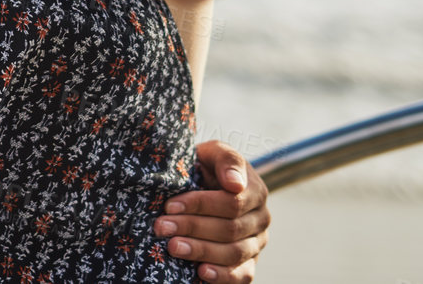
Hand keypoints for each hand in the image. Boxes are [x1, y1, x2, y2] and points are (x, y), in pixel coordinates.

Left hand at [155, 140, 269, 281]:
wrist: (204, 184)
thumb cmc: (206, 166)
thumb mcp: (213, 152)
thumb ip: (226, 159)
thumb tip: (235, 184)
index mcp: (255, 191)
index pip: (231, 203)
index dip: (200, 205)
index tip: (169, 205)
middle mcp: (261, 218)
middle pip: (230, 229)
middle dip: (192, 228)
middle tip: (161, 227)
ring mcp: (257, 243)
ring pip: (233, 252)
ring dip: (201, 251)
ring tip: (172, 247)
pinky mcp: (250, 264)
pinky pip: (243, 276)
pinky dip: (223, 276)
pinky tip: (202, 272)